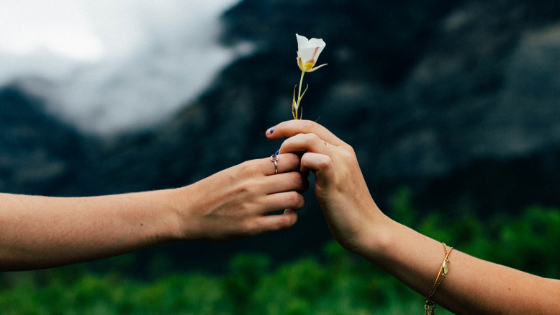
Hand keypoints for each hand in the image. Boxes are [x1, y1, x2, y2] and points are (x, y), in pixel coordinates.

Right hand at [177, 153, 307, 241]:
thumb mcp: (235, 171)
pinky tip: (286, 215)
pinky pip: (285, 222)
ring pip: (295, 200)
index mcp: (250, 168)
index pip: (290, 160)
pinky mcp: (252, 227)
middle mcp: (254, 186)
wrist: (187, 211)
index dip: (299, 164)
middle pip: (297, 179)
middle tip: (299, 186)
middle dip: (303, 182)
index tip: (297, 169)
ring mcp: (253, 207)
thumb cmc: (214, 190)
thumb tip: (286, 161)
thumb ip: (260, 168)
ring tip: (293, 202)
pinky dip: (291, 218)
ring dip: (299, 201)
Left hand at [267, 121, 388, 252]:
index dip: (291, 126)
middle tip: (269, 136)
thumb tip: (297, 162)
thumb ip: (318, 168)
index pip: (313, 126)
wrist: (368, 230)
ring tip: (282, 163)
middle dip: (285, 129)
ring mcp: (341, 163)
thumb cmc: (346, 211)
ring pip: (309, 139)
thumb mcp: (331, 183)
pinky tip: (299, 178)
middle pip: (309, 127)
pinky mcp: (335, 178)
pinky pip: (313, 159)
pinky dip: (300, 164)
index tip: (272, 133)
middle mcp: (343, 152)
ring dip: (290, 148)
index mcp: (342, 150)